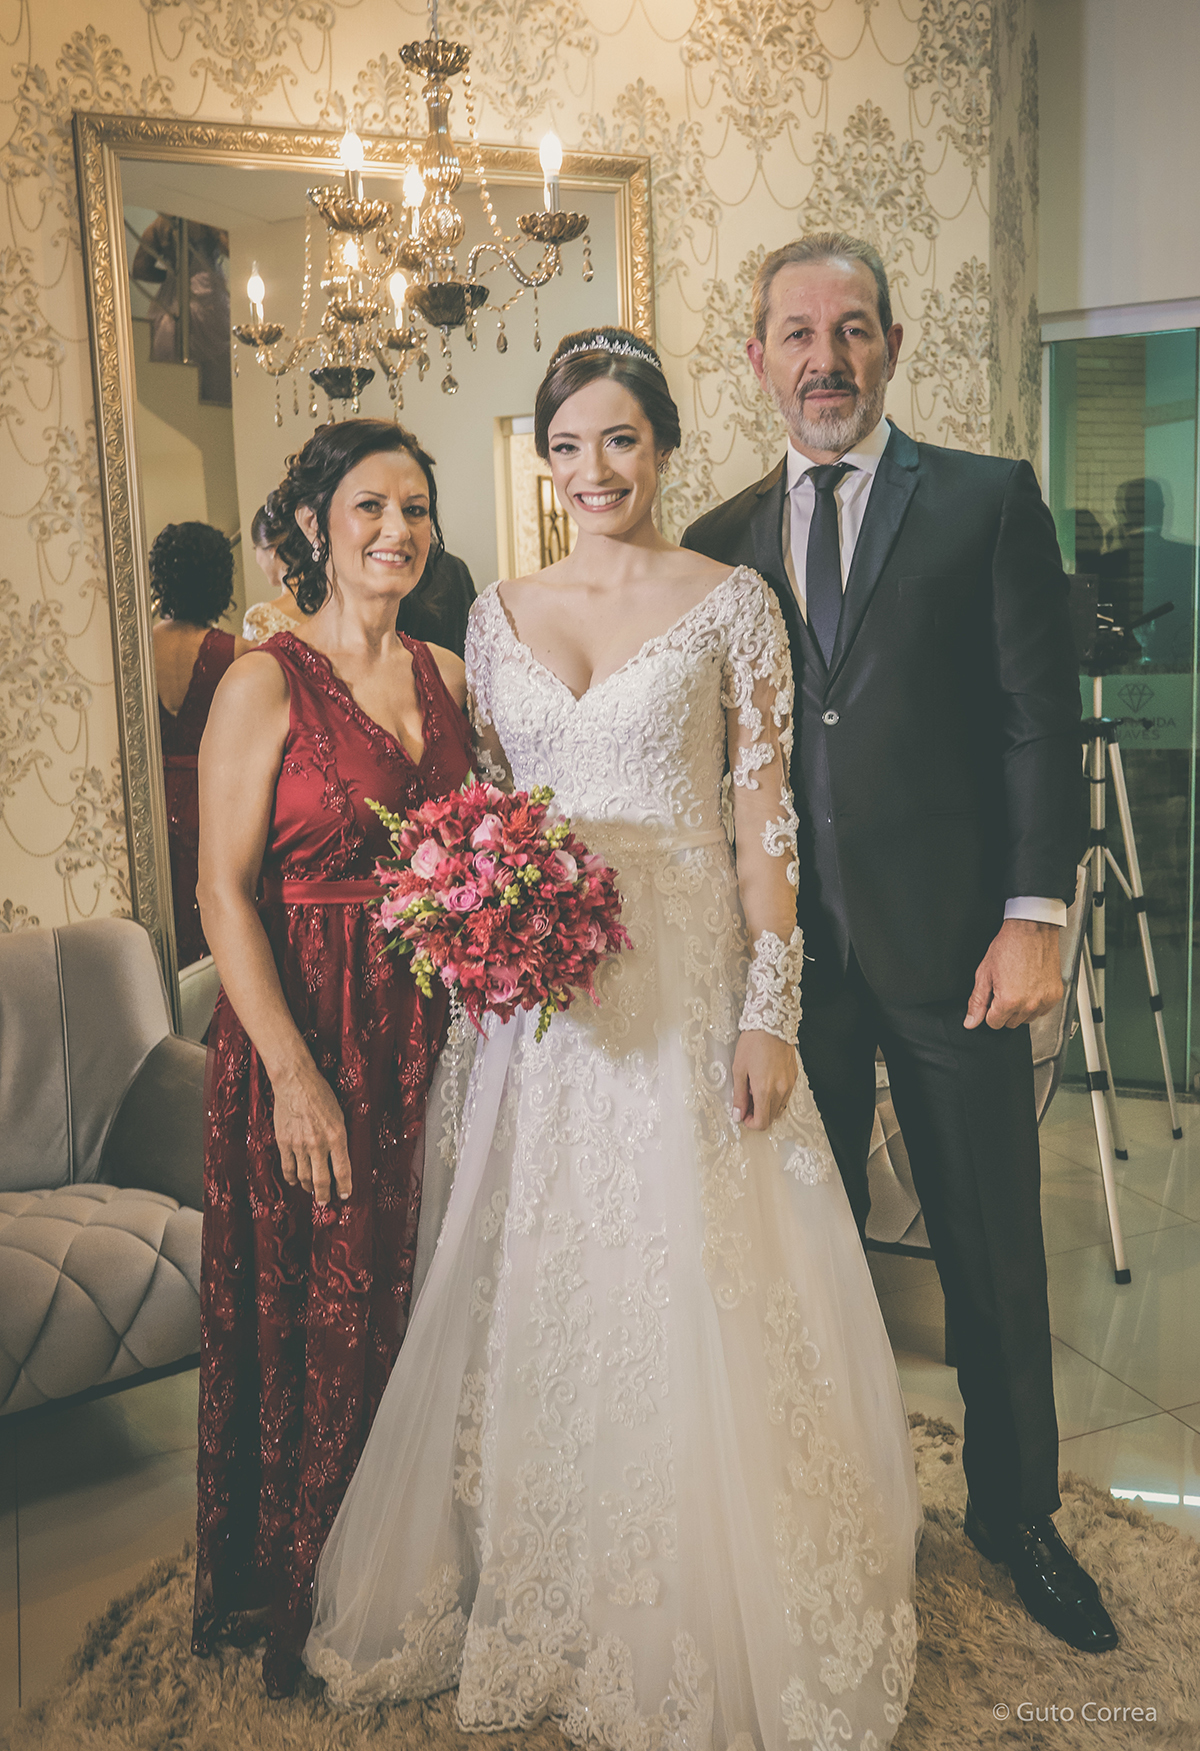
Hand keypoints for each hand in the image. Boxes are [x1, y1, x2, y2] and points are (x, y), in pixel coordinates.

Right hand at [271, 1060, 351, 1205]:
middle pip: (322, 1180)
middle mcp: (319, 1144)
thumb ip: (340, 1139)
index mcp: (337, 1136)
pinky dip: (293, 1178)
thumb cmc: (321, 1095)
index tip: (345, 1196)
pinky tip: (296, 1180)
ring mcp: (299, 1145)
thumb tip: (340, 1160)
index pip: (343, 1171)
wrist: (296, 1082)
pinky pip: (288, 1168)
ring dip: (309, 1188)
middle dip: (325, 1195)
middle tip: (326, 1201)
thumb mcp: (339, 1116)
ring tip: (313, 1192)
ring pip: (304, 1177)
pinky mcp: (284, 1142)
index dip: (345, 1187)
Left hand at [731, 1029, 798, 1130]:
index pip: (762, 1122)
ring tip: (755, 1088)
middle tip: (746, 1101)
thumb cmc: (752, 1044)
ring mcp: (790, 1084)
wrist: (772, 1024)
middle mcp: (780, 1090)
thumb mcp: (739, 1069)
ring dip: (767, 1105)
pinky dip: (775, 1096)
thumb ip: (739, 1095)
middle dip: (757, 1115)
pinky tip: (766, 1081)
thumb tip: (738, 1114)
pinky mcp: (794, 1077)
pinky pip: (785, 1096)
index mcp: (765, 1090)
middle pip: (771, 1117)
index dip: (750, 1123)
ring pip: (779, 1107)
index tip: (742, 1114)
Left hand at [964, 919, 1062, 1030]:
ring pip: (1027, 1019)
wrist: (1032, 930)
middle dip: (1004, 1010)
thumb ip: (977, 1001)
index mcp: (1009, 1001)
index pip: (994, 1023)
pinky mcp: (1055, 996)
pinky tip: (1030, 986)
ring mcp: (1044, 1001)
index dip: (989, 1011)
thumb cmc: (1009, 946)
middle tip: (1004, 988)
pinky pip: (1042, 1011)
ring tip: (1017, 986)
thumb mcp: (985, 973)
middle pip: (1010, 1023)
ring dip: (1020, 1008)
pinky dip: (1035, 1003)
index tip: (992, 998)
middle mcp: (1028, 1004)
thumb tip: (971, 1022)